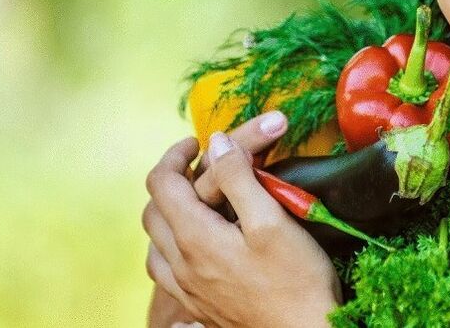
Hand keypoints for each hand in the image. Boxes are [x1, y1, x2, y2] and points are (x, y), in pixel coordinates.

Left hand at [143, 111, 341, 326]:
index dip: (175, 154)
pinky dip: (172, 247)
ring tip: (194, 201)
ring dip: (167, 214)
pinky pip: (166, 271)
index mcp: (195, 238)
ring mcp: (187, 290)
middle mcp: (181, 265)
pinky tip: (195, 247)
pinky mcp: (199, 307)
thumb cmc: (296, 280)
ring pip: (155, 244)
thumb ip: (239, 178)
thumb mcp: (272, 219)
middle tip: (198, 166)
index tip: (198, 142)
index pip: (161, 183)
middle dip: (170, 180)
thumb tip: (216, 143)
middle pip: (153, 211)